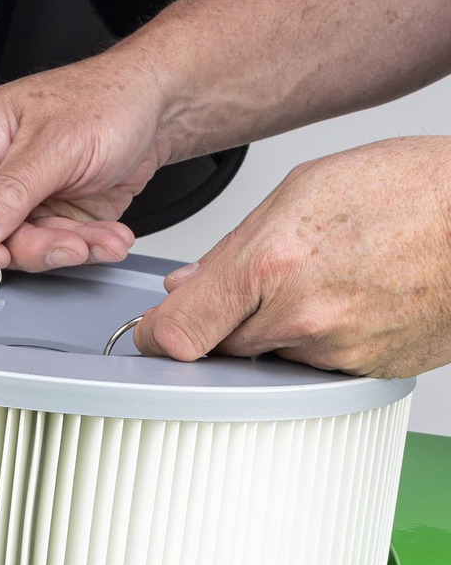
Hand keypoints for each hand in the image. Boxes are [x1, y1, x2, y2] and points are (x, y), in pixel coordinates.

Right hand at [0, 48, 172, 273]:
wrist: (159, 106)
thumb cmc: (107, 98)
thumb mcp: (55, 145)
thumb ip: (9, 192)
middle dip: (25, 248)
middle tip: (62, 244)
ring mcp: (17, 201)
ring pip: (17, 252)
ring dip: (63, 250)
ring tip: (98, 238)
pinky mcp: (48, 220)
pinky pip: (52, 250)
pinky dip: (84, 249)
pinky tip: (108, 236)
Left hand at [134, 137, 450, 376]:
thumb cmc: (414, 191)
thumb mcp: (302, 191)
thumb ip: (231, 247)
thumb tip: (187, 287)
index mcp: (274, 266)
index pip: (177, 335)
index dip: (154, 336)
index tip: (150, 333)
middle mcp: (304, 319)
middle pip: (220, 348)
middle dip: (220, 322)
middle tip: (254, 284)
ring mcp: (341, 353)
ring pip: (269, 357)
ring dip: (273, 329)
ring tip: (319, 278)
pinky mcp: (370, 373)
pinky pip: (316, 366)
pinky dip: (316, 340)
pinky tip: (347, 298)